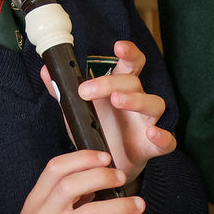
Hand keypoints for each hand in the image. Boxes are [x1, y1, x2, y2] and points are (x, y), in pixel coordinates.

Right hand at [12, 150, 146, 213]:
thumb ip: (63, 200)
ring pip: (89, 213)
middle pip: (72, 185)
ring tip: (137, 205)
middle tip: (121, 177)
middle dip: (102, 177)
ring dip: (119, 206)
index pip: (55, 168)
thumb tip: (95, 184)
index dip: (82, 158)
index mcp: (36, 201)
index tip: (104, 157)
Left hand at [48, 41, 174, 185]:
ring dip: (136, 100)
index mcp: (121, 89)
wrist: (106, 166)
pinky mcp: (153, 146)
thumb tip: (46, 71)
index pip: (131, 65)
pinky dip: (164, 137)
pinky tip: (152, 133)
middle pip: (134, 82)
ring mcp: (147, 123)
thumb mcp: (78, 111)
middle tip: (87, 90)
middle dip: (111, 82)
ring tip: (118, 100)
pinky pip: (167, 140)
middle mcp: (137, 102)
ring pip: (154, 104)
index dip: (129, 53)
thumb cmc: (98, 132)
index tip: (118, 47)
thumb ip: (63, 92)